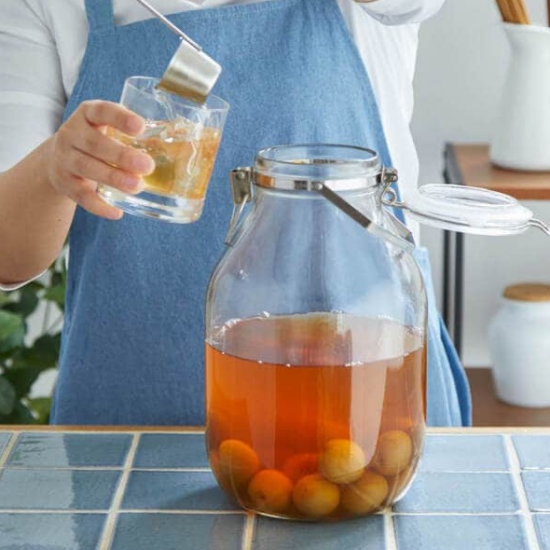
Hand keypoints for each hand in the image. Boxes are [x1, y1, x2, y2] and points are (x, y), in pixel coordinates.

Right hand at [45, 100, 154, 219]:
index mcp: (88, 114)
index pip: (101, 111)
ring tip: (137, 186)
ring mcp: (65, 158)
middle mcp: (72, 133)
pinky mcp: (64, 182)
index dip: (120, 118)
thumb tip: (182, 138)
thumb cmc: (96, 141)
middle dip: (122, 156)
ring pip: (88, 168)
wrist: (57, 159)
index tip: (140, 127)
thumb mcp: (108, 128)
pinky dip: (99, 206)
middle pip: (96, 144)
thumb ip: (133, 133)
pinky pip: (81, 196)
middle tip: (147, 166)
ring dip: (114, 178)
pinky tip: (117, 212)